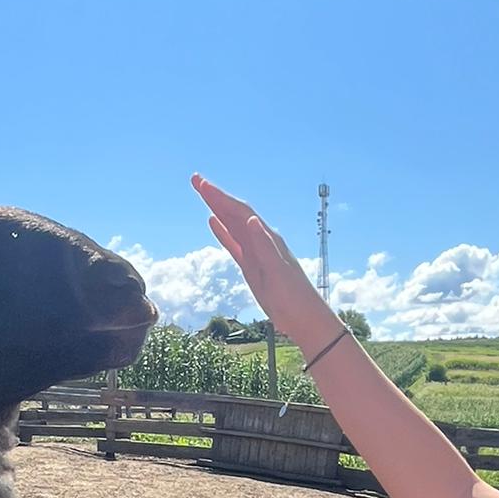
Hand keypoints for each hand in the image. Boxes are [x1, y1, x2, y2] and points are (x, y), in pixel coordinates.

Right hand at [191, 175, 338, 346]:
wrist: (303, 318)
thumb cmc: (294, 296)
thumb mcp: (278, 271)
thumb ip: (264, 245)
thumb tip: (250, 219)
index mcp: (267, 238)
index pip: (240, 211)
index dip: (220, 197)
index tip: (202, 184)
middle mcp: (261, 240)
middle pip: (234, 212)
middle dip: (214, 196)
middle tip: (195, 179)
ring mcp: (255, 252)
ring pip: (231, 224)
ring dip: (216, 208)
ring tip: (201, 193)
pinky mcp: (251, 266)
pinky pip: (233, 244)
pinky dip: (222, 232)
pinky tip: (212, 222)